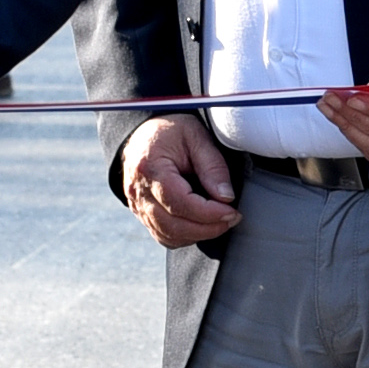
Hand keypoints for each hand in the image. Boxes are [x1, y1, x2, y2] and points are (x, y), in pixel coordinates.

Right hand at [121, 112, 239, 247]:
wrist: (146, 132)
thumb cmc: (171, 131)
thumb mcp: (196, 138)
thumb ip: (213, 167)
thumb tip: (226, 197)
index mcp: (150, 168)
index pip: (180, 202)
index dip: (209, 213)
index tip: (232, 211)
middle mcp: (138, 190)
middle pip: (173, 224)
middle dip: (207, 228)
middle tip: (231, 219)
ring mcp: (136, 204)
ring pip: (167, 234)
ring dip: (197, 234)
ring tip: (219, 222)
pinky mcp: (140, 212)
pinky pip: (162, 235)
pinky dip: (183, 236)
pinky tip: (200, 225)